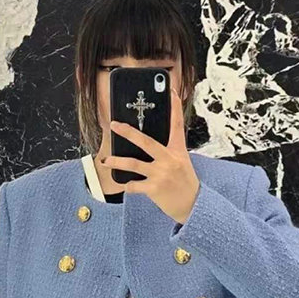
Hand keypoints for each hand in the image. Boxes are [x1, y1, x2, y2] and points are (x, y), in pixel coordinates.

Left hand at [100, 87, 199, 224]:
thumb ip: (168, 152)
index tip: (171, 92)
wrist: (192, 206)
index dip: (175, 107)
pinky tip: (124, 185)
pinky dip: (127, 185)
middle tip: (114, 125)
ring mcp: (161, 174)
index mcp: (178, 151)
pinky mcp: (155, 189)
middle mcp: (169, 160)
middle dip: (128, 132)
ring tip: (106, 161)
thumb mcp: (182, 163)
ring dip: (117, 162)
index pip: (177, 125)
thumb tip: (147, 144)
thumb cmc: (184, 183)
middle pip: (146, 142)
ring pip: (134, 164)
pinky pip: (134, 185)